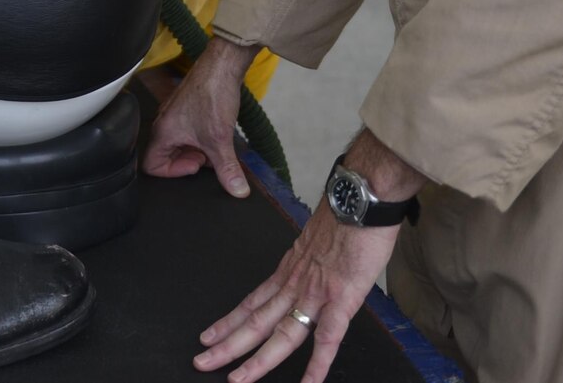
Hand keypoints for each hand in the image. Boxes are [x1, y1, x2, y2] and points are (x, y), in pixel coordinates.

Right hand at [143, 36, 256, 196]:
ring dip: (196, 150)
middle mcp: (164, 123)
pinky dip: (200, 138)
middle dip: (188, 161)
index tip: (196, 165)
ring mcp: (174, 115)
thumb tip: (237, 191)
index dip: (174, 172)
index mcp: (163, 132)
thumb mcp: (220, 140)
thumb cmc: (212, 95)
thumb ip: (227, 170)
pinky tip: (217, 133)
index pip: (151, 166)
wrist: (222, 66)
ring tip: (215, 146)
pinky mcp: (186, 108)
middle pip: (165, 156)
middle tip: (208, 157)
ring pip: (178, 144)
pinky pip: (186, 132)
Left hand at [192, 201, 399, 382]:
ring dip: (258, 360)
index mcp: (289, 270)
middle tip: (202, 362)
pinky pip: (327, 338)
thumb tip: (310, 269)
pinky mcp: (342, 298)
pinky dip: (317, 364)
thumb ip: (309, 261)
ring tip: (237, 379)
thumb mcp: (315, 239)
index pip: (252, 302)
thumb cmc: (345, 214)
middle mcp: (295, 283)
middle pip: (256, 321)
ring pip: (282, 333)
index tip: (209, 335)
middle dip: (227, 345)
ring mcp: (316, 292)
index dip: (228, 321)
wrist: (360, 197)